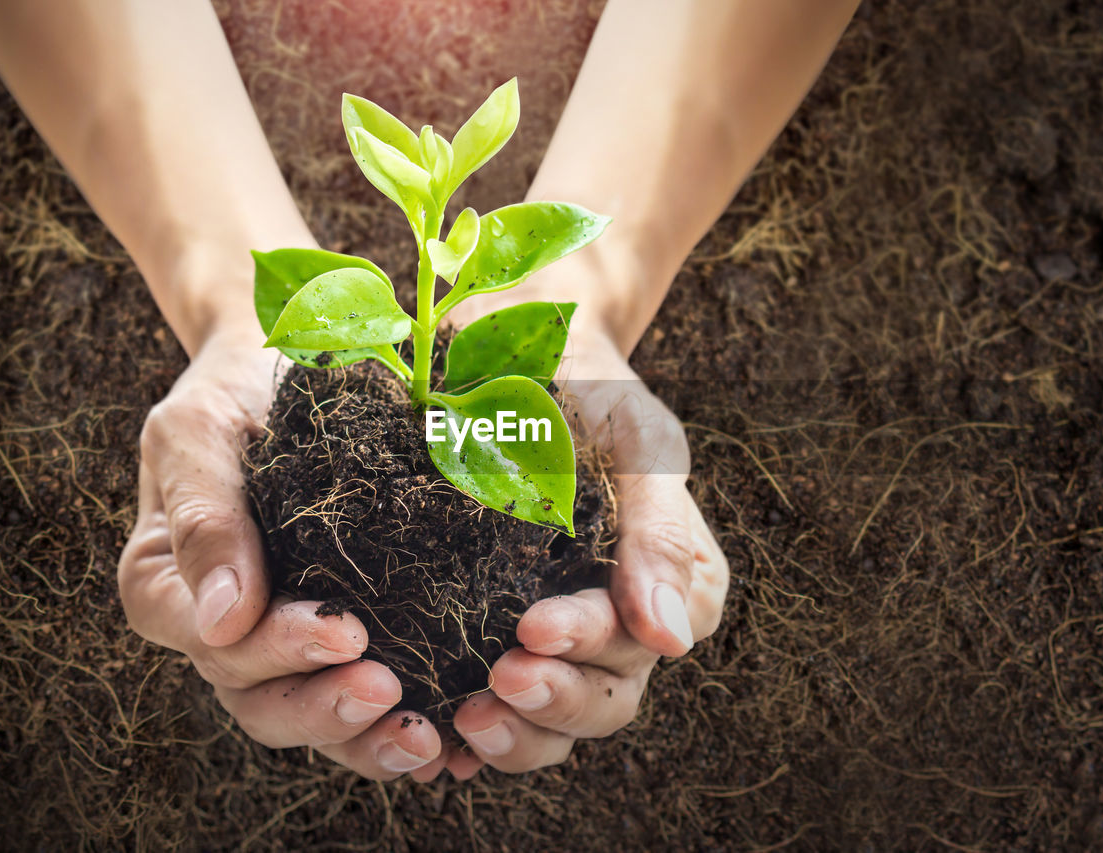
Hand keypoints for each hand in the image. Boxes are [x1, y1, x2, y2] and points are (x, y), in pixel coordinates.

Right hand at [117, 331, 454, 779]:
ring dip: (362, 738)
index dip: (275, 650)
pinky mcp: (346, 638)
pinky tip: (447, 743)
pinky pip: (361, 700)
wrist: (297, 365)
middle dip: (322, 707)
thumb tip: (223, 619)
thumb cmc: (237, 391)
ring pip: (312, 715)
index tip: (344, 632)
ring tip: (422, 736)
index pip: (214, 643)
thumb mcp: (200, 432)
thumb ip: (202, 515)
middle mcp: (225, 630)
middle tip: (386, 689)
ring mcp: (284, 641)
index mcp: (172, 587)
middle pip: (260, 701)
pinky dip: (394, 728)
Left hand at [443, 319, 729, 771]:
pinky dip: (467, 740)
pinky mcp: (491, 640)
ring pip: (551, 725)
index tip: (533, 625)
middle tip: (498, 679)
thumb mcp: (637, 438)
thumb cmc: (586, 387)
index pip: (642, 642)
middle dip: (554, 700)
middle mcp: (619, 624)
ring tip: (462, 718)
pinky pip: (492, 712)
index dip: (591, 646)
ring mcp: (558, 640)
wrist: (509, 348)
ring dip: (514, 734)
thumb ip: (662, 532)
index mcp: (668, 580)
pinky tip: (431, 736)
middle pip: (603, 702)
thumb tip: (672, 645)